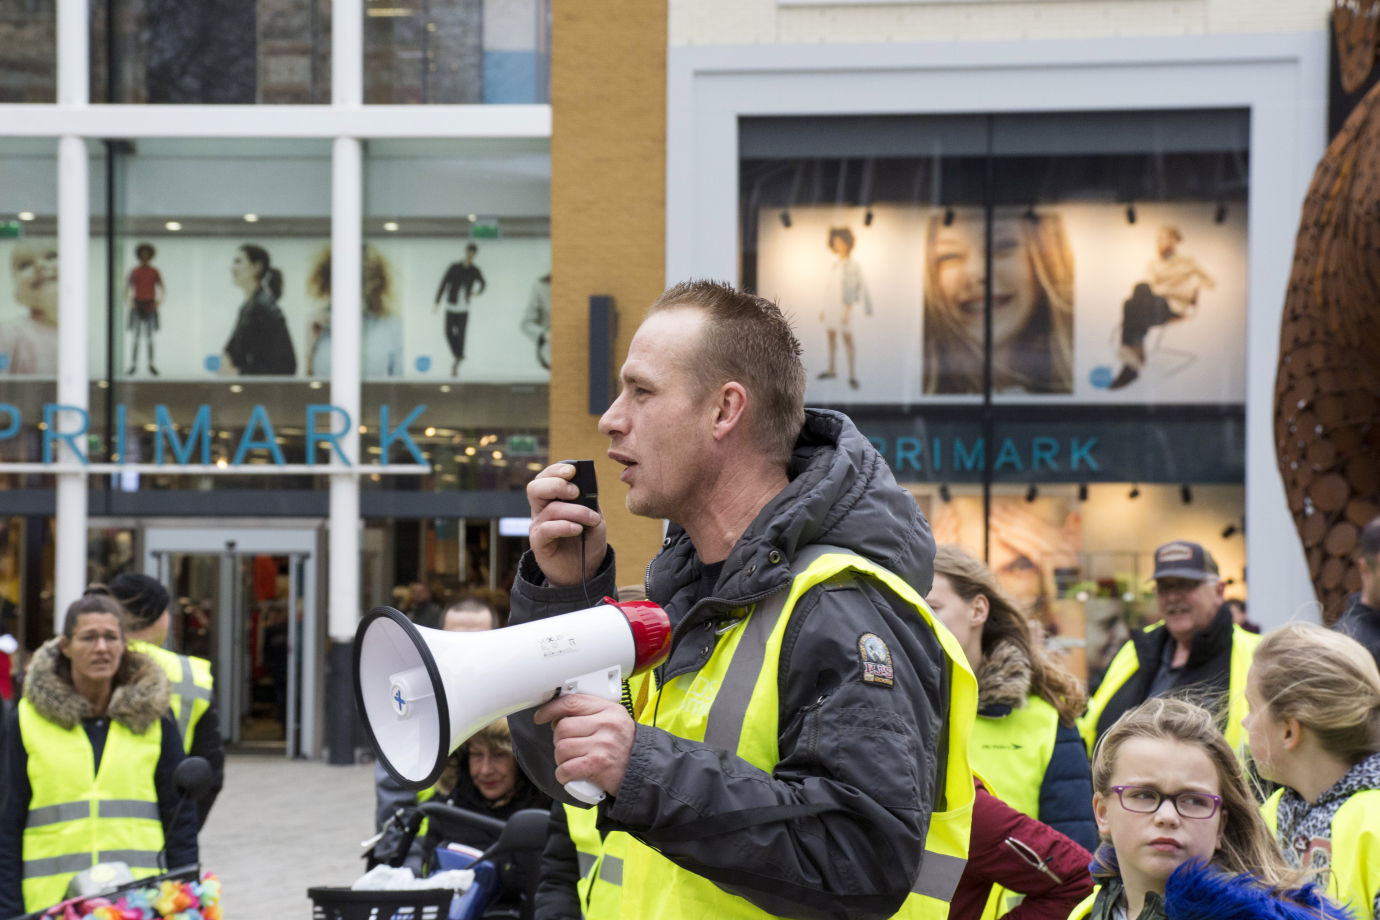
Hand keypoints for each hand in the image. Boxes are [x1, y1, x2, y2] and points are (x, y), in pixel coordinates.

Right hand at [527, 462, 606, 585]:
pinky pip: (546, 529)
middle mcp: (542, 510)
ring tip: (591, 519)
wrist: (584, 572)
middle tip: (576, 492)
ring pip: (549, 509)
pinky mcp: (538, 543)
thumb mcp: (594, 517)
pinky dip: (565, 526)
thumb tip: (590, 479)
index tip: (573, 470)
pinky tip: (578, 529)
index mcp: (553, 499)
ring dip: (574, 511)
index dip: (556, 470)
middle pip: (535, 487)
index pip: (546, 477)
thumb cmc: (587, 542)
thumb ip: (590, 500)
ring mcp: (539, 526)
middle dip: (556, 484)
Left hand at [535, 693, 634, 796]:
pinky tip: (570, 774)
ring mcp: (601, 744)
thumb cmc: (625, 747)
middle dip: (559, 739)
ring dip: (561, 758)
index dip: (551, 709)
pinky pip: (566, 768)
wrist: (643, 771)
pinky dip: (563, 774)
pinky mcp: (597, 765)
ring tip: (572, 760)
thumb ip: (592, 712)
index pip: (572, 702)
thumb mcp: (615, 720)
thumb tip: (559, 713)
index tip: (541, 716)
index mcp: (608, 709)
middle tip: (569, 745)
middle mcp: (605, 724)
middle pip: (562, 727)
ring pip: (562, 748)